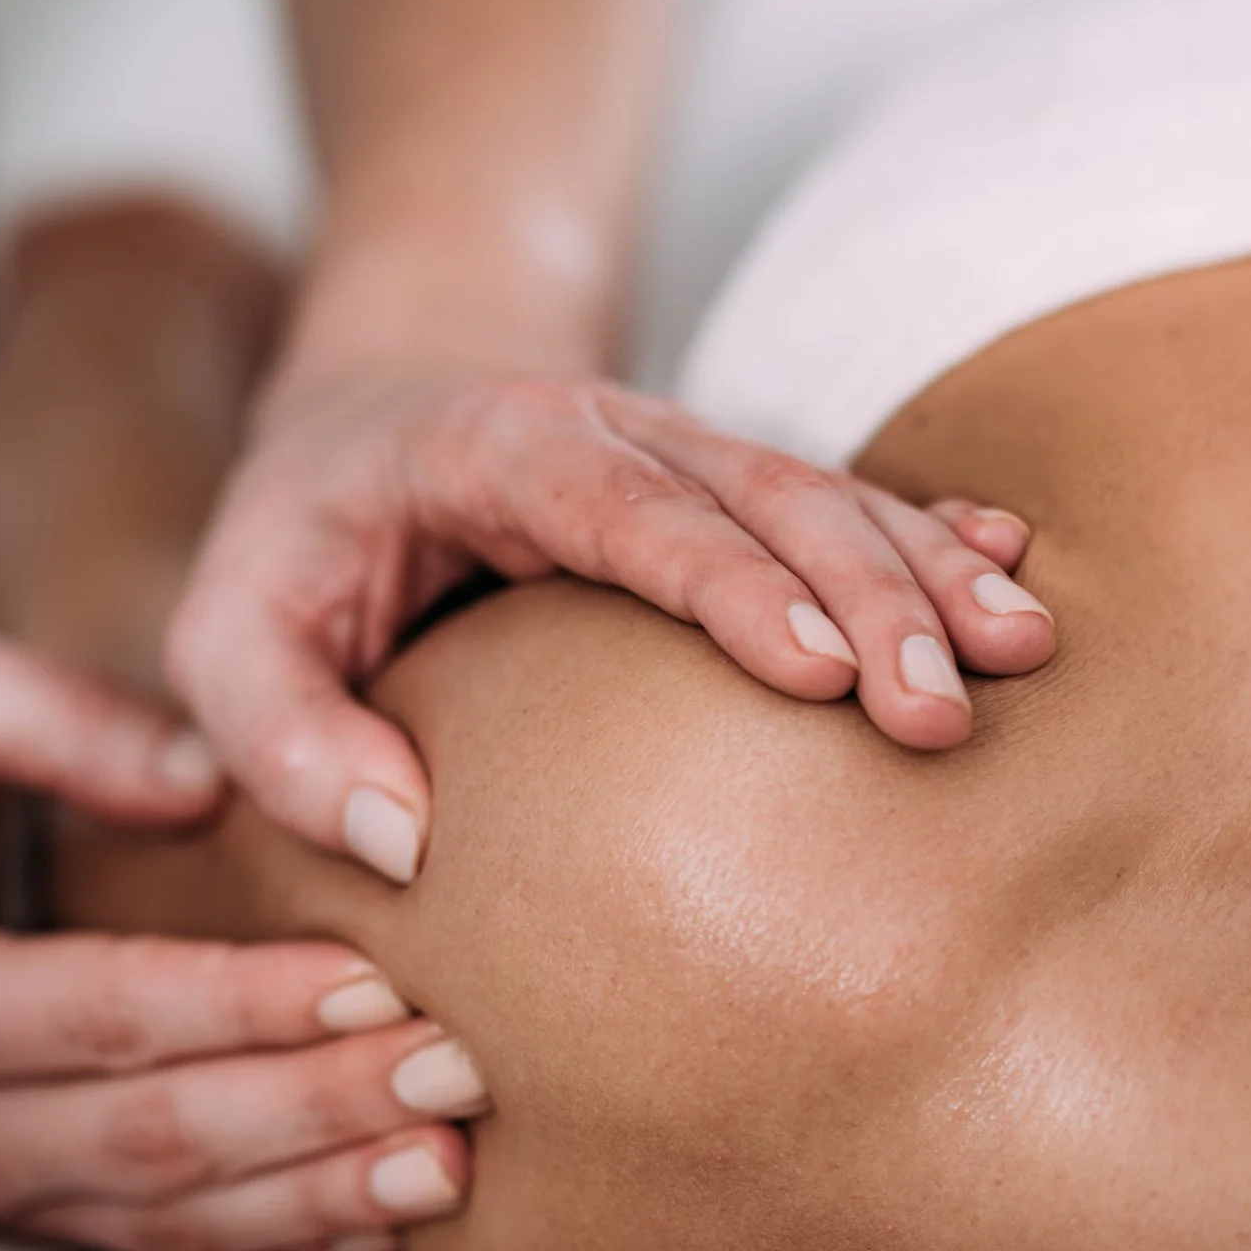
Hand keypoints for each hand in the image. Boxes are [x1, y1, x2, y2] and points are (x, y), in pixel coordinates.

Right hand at [0, 617, 480, 1250]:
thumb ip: (53, 716)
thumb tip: (212, 779)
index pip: (104, 1011)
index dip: (245, 1002)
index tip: (377, 975)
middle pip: (163, 1134)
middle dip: (322, 1106)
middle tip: (463, 1066)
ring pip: (181, 1217)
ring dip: (326, 1193)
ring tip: (459, 1154)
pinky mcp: (47, 1214)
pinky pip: (177, 1250)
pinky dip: (288, 1245)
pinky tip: (393, 1217)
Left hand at [166, 367, 1055, 881]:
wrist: (375, 405)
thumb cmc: (300, 534)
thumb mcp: (227, 626)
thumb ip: (278, 732)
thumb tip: (400, 844)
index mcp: (497, 453)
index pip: (629, 511)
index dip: (730, 584)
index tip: (820, 671)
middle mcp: (617, 438)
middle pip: (765, 497)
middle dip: (872, 593)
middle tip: (942, 710)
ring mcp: (689, 458)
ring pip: (829, 496)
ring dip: (928, 570)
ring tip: (1023, 652)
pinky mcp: (733, 497)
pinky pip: (846, 504)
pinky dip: (931, 535)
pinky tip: (1013, 571)